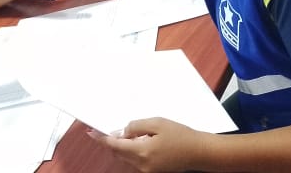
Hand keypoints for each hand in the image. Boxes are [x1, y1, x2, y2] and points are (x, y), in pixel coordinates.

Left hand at [88, 117, 209, 172]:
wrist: (199, 152)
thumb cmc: (181, 136)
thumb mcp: (157, 123)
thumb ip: (136, 126)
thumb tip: (122, 132)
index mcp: (142, 152)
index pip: (115, 144)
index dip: (102, 138)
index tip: (91, 133)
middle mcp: (142, 165)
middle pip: (119, 152)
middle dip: (115, 140)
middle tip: (119, 128)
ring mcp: (147, 171)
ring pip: (126, 157)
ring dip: (126, 146)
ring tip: (142, 134)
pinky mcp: (152, 172)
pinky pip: (136, 161)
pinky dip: (135, 151)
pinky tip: (146, 142)